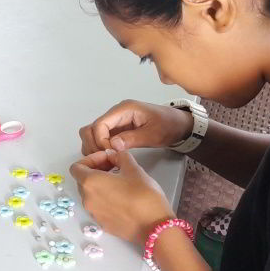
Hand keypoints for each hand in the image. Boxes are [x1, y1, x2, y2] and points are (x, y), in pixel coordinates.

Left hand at [70, 148, 174, 244]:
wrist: (155, 227)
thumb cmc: (144, 195)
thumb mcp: (134, 169)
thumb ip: (120, 156)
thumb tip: (113, 155)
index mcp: (90, 183)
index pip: (76, 167)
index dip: (90, 159)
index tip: (107, 158)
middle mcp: (87, 199)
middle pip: (82, 180)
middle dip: (96, 171)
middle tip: (114, 167)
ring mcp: (93, 213)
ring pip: (90, 194)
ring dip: (100, 185)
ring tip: (120, 182)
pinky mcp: (102, 224)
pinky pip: (98, 206)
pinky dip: (104, 198)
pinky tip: (122, 198)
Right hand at [79, 99, 193, 154]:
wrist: (179, 124)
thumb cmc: (168, 126)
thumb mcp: (153, 134)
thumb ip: (132, 138)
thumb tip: (112, 145)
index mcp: (123, 110)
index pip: (100, 125)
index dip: (100, 141)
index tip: (110, 155)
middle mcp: (115, 113)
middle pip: (91, 128)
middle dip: (93, 145)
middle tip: (104, 159)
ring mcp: (114, 122)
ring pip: (92, 133)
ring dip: (94, 147)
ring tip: (105, 160)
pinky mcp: (116, 130)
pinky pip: (100, 138)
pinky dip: (99, 148)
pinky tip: (109, 158)